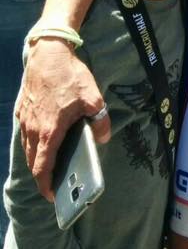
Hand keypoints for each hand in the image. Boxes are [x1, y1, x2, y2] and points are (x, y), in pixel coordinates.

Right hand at [16, 39, 110, 200]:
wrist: (48, 52)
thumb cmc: (70, 76)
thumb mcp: (93, 97)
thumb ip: (100, 121)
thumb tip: (103, 138)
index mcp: (49, 132)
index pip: (43, 169)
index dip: (46, 186)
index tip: (53, 196)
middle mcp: (33, 130)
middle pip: (34, 162)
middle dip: (43, 176)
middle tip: (55, 182)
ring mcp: (25, 120)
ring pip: (28, 148)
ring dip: (38, 159)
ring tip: (52, 164)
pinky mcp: (22, 110)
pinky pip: (26, 133)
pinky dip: (34, 142)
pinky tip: (46, 139)